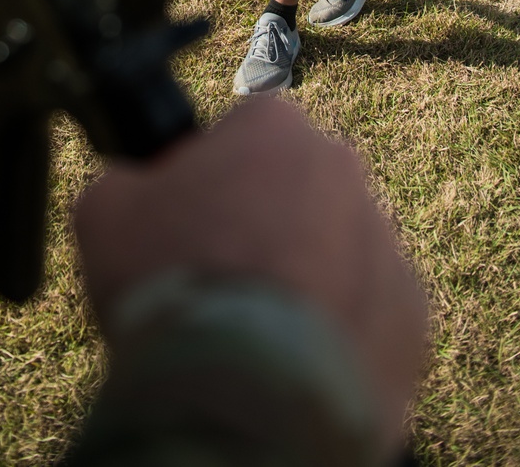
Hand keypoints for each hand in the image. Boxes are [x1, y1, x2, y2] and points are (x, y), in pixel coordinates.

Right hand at [74, 100, 426, 454]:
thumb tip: (140, 182)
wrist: (241, 394)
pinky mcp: (411, 316)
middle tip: (218, 279)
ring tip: (251, 332)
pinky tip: (290, 363)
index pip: (242, 133)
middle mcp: (342, 168)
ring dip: (302, 280)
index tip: (188, 222)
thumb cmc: (172, 284)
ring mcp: (385, 242)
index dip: (209, 178)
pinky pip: (367, 317)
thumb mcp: (108, 209)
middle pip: (295, 190)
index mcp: (274, 126)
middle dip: (264, 225)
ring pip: (336, 252)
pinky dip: (334, 338)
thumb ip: (132, 178)